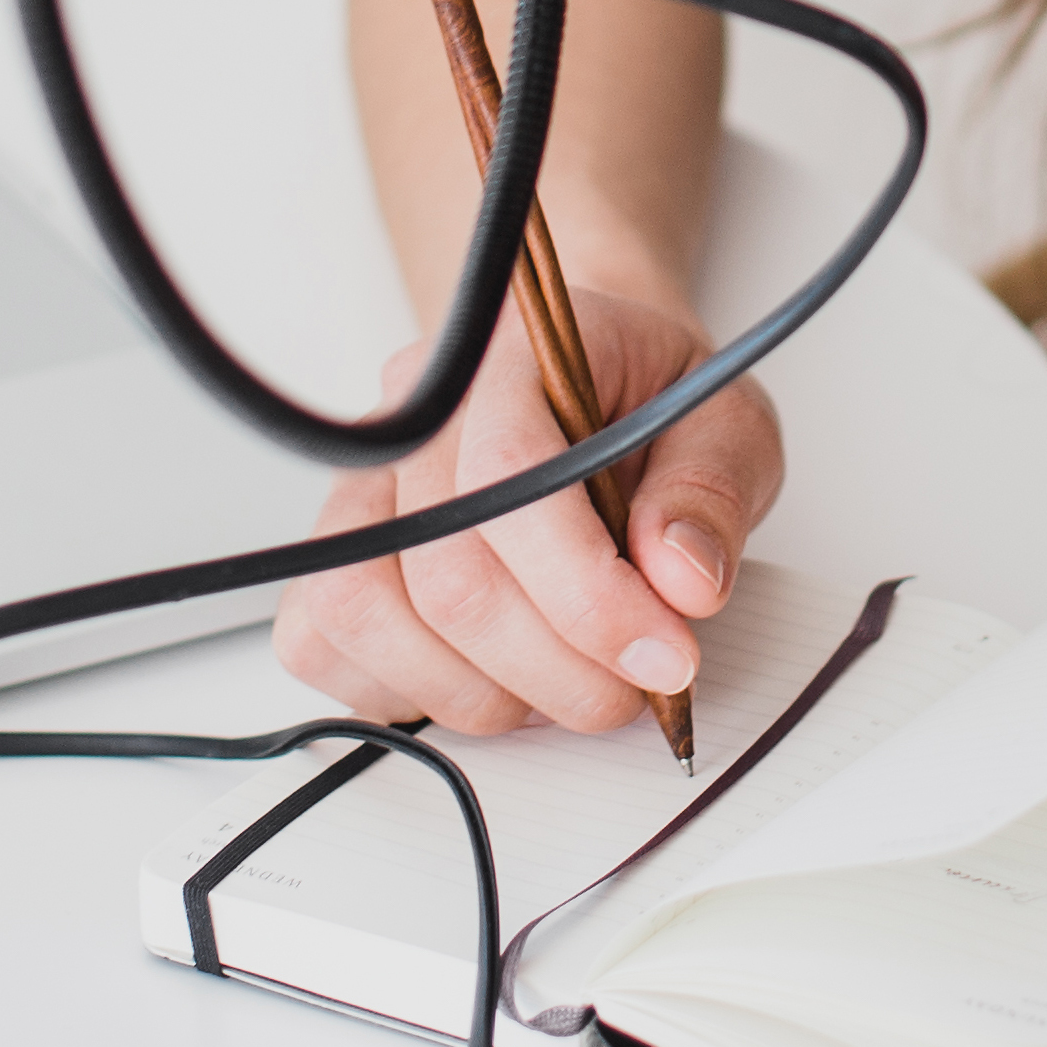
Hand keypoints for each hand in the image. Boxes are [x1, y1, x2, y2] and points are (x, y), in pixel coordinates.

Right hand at [270, 281, 781, 737]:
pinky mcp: (332, 550)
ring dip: (489, 691)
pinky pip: (321, 641)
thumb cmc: (647, 402)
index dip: (588, 595)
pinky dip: (408, 692)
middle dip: (561, 669)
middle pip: (447, 576)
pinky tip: (493, 675)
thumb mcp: (726, 420)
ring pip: (369, 617)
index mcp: (507, 354)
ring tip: (569, 679)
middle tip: (639, 684)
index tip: (668, 657)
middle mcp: (414, 416)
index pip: (508, 478)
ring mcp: (359, 483)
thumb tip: (683, 581)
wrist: (594, 382)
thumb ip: (711, 490)